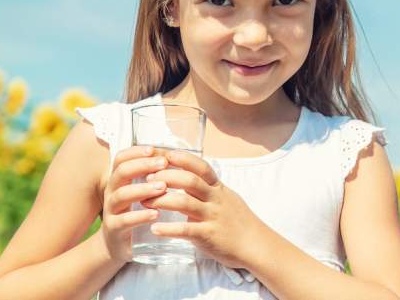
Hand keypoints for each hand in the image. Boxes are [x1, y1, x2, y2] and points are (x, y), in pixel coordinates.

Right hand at [99, 146, 168, 262]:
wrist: (117, 244)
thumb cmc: (134, 212)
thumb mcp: (139, 192)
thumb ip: (150, 176)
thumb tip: (170, 155)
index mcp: (119, 180)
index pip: (121, 159)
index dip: (135, 152)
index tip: (153, 150)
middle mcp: (112, 192)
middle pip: (121, 172)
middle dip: (142, 166)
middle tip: (163, 164)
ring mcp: (111, 210)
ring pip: (121, 195)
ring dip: (142, 189)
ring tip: (162, 187)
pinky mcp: (114, 229)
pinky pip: (124, 220)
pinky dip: (139, 216)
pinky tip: (155, 213)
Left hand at [141, 150, 265, 268]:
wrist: (256, 245)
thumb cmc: (239, 221)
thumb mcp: (227, 198)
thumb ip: (208, 189)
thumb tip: (190, 177)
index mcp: (219, 189)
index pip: (202, 167)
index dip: (184, 159)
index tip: (167, 154)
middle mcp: (216, 200)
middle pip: (190, 181)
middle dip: (166, 177)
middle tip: (147, 178)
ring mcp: (212, 217)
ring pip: (184, 203)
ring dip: (161, 201)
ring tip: (143, 201)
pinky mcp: (209, 236)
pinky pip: (186, 230)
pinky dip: (168, 229)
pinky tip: (154, 228)